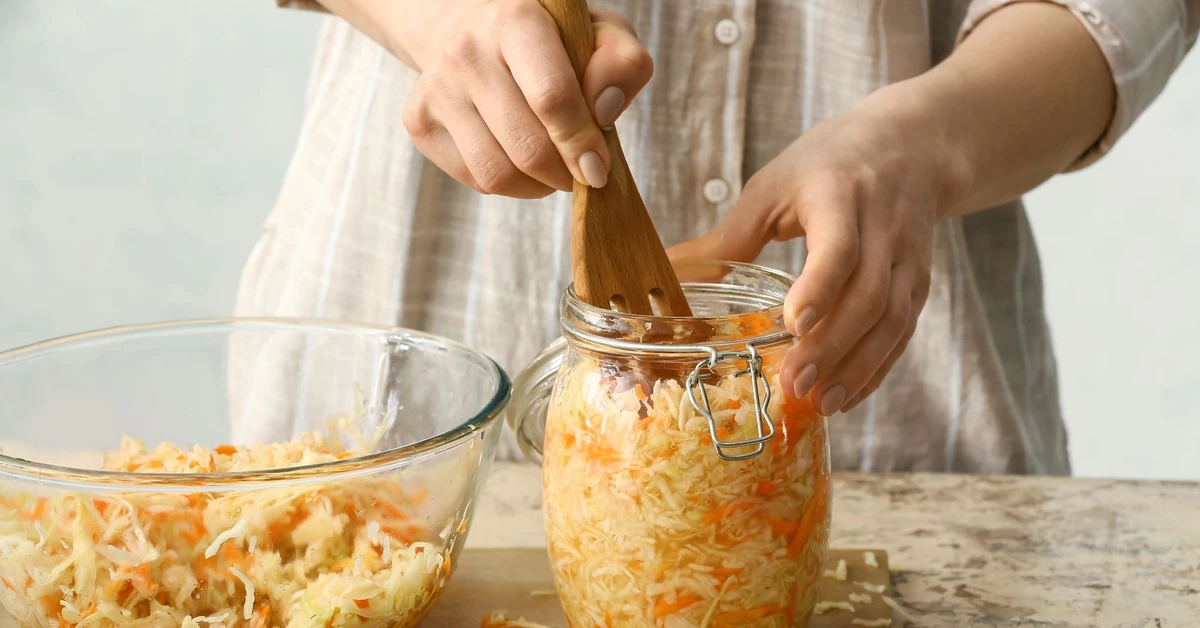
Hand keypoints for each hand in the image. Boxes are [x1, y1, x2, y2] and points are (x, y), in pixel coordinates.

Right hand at [399, 1, 651, 197]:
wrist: (470, 28)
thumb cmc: (550, 39)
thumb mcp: (599, 34)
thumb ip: (621, 64)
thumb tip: (603, 113)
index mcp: (516, 20)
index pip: (552, 98)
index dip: (581, 143)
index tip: (599, 169)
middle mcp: (466, 51)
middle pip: (526, 146)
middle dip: (563, 173)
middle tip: (581, 172)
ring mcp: (436, 87)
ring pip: (496, 173)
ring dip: (538, 186)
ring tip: (554, 169)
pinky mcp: (419, 121)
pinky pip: (475, 180)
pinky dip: (510, 186)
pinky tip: (522, 163)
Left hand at [669, 84, 969, 416]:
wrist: (912, 146)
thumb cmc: (830, 163)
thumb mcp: (775, 185)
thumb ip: (730, 236)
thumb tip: (669, 269)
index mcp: (840, 195)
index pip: (839, 246)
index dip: (820, 287)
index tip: (794, 324)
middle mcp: (883, 227)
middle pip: (867, 295)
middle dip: (832, 346)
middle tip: (794, 384)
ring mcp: (907, 258)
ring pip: (892, 320)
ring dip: (858, 367)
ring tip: (822, 404)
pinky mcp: (919, 282)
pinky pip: (903, 333)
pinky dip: (877, 368)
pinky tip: (848, 396)